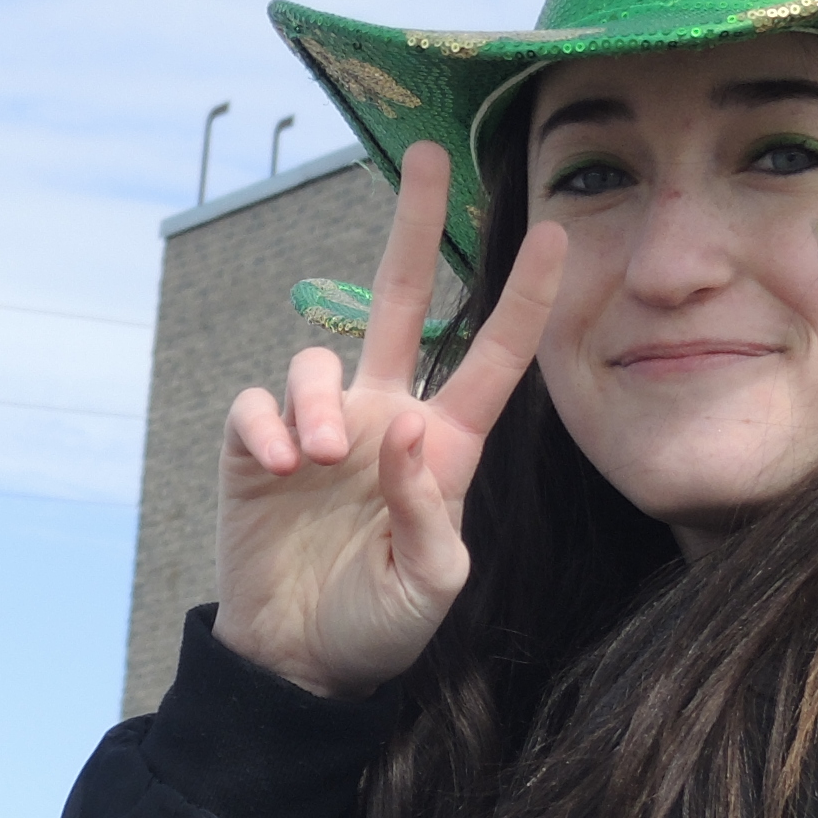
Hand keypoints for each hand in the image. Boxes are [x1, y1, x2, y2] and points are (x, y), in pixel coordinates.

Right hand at [214, 141, 563, 698]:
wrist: (295, 662)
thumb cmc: (376, 627)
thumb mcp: (430, 587)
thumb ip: (430, 510)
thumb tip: (411, 424)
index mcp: (444, 449)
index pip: (492, 357)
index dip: (525, 297)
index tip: (558, 232)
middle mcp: (385, 420)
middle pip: (399, 302)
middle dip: (412, 228)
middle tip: (426, 155)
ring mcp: (321, 430)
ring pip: (318, 360)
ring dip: (321, 401)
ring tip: (322, 460)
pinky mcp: (259, 448)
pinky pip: (259, 403)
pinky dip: (268, 426)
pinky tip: (279, 466)